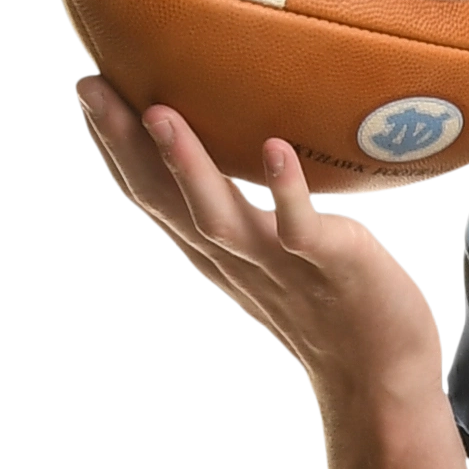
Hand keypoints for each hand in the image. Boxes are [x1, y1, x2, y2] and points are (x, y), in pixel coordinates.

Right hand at [73, 78, 445, 411]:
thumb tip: (243, 135)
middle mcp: (233, 256)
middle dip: (122, 144)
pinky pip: (302, 230)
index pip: (149, 195)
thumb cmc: (333, 303)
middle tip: (89, 85)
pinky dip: (287, 192)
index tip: (86, 86)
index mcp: (214, 249)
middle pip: (164, 201)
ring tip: (159, 114)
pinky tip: (275, 148)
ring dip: (187, 167)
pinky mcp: (328, 267)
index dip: (114, 146)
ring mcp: (278, 264)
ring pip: (217, 219)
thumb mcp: (274, 249)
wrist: (382, 382)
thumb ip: (247, 203)